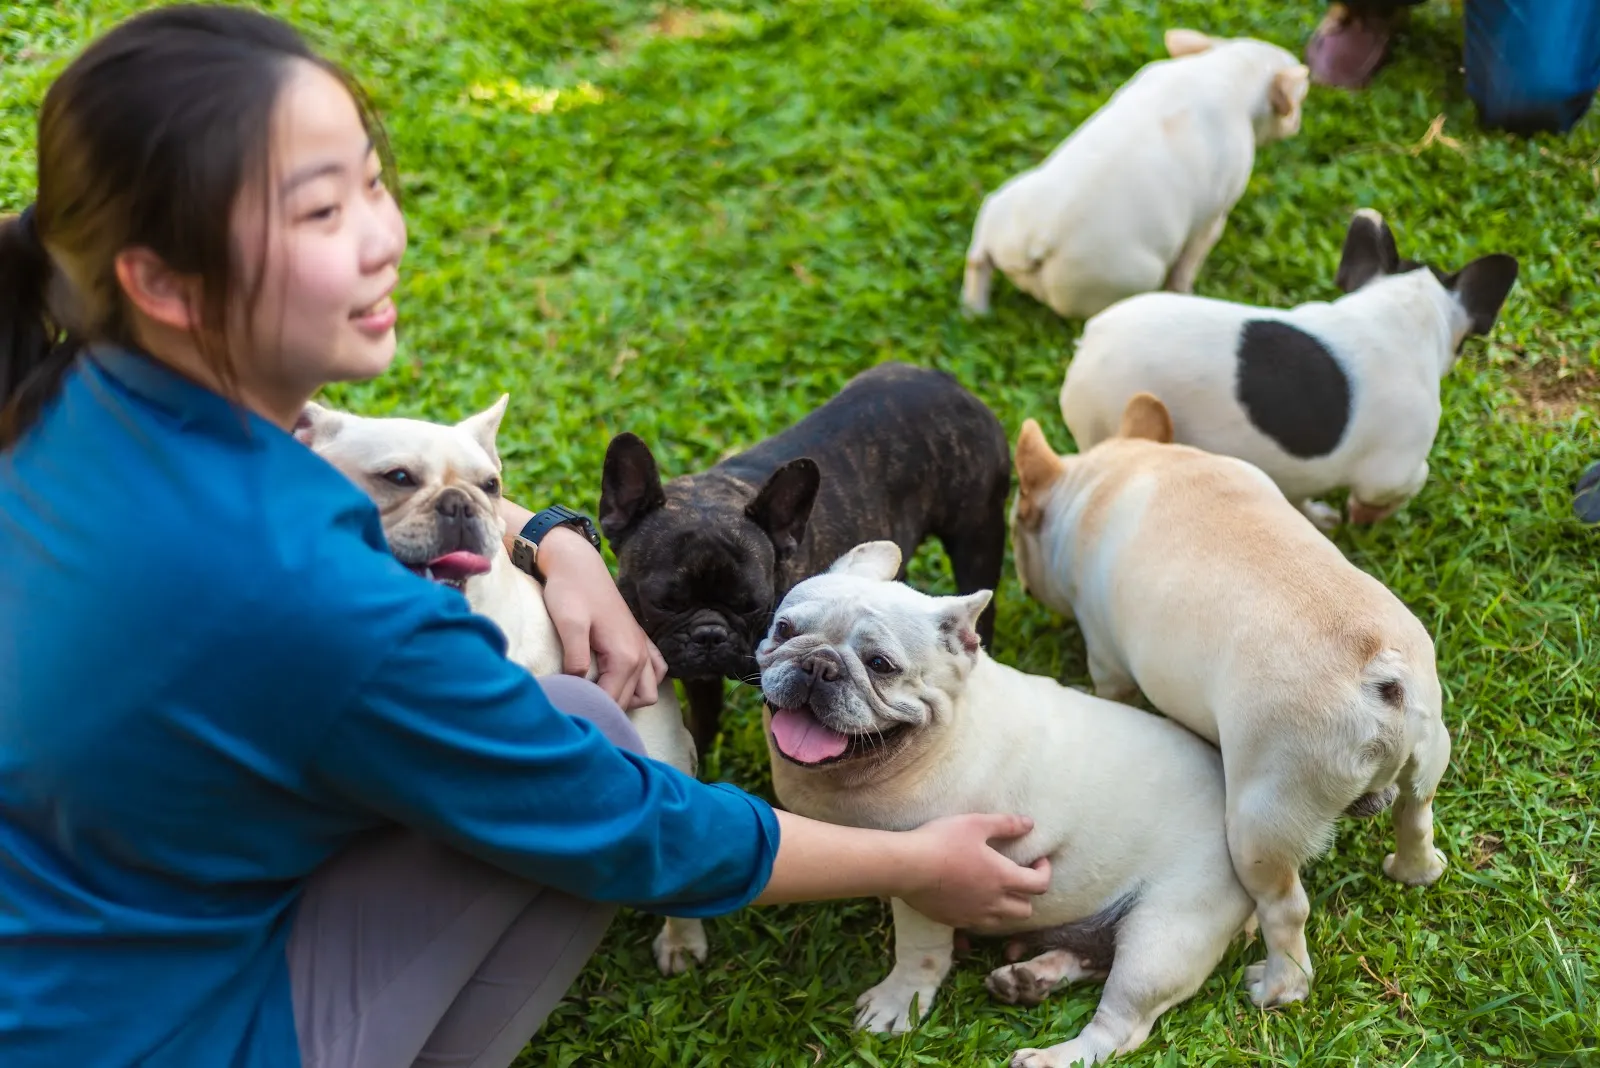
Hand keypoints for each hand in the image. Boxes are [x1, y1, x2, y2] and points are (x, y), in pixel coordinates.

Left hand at [495, 498, 666, 710]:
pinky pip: (654, 675)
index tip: (568, 714)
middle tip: (574, 708)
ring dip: (624, 701)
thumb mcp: (568, 624)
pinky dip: (639, 685)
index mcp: (625, 657)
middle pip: (627, 704)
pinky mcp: (640, 642)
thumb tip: (577, 689)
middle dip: (604, 711)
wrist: (578, 564)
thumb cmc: (570, 591)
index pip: (611, 704)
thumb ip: (575, 659)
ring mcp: (644, 649)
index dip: (589, 714)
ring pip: (646, 695)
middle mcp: (641, 657)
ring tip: (595, 696)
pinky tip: (615, 681)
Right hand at [898, 813, 1051, 928]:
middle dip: (1027, 894)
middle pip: (1025, 910)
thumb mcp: (975, 824)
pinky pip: (978, 925)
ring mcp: (973, 916)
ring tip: (996, 890)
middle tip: (1017, 877)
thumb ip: (1006, 824)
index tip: (1038, 860)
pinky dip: (983, 914)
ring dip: (1007, 908)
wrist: (907, 867)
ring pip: (1003, 921)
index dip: (1044, 872)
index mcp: (1003, 878)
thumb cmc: (942, 841)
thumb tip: (1029, 823)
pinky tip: (972, 898)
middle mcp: (993, 902)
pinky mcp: (955, 922)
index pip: (1039, 884)